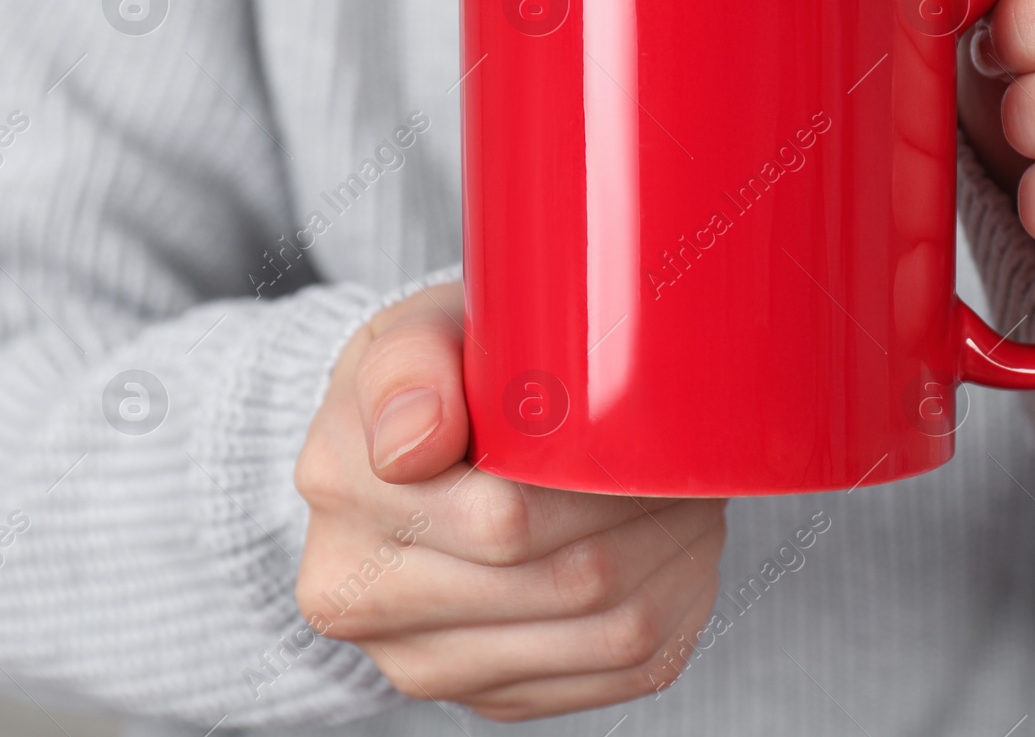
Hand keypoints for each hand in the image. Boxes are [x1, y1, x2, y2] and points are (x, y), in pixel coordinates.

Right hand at [294, 283, 726, 720]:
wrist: (403, 450)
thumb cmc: (432, 378)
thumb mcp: (411, 336)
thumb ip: (409, 368)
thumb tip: (417, 440)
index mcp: (344, 502)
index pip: (507, 519)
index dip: (602, 478)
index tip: (644, 434)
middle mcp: (364, 604)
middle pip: (572, 581)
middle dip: (656, 517)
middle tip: (688, 464)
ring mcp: (429, 665)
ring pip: (611, 637)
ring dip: (679, 564)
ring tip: (690, 502)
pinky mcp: (492, 699)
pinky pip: (623, 675)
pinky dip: (676, 611)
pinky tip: (676, 556)